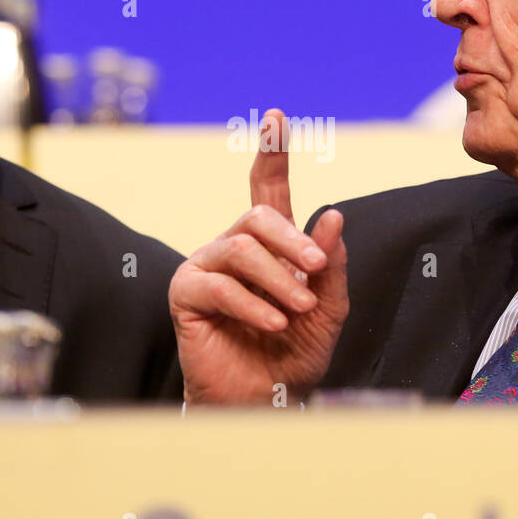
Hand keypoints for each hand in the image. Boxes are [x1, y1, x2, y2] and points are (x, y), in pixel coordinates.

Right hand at [169, 109, 348, 404]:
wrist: (264, 401)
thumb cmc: (293, 355)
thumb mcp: (328, 309)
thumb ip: (330, 264)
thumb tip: (332, 215)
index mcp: (269, 246)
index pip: (267, 189)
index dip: (271, 153)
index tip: (276, 117)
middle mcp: (233, 248)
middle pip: (257, 216)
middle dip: (292, 240)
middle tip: (315, 272)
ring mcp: (206, 268)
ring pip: (239, 247)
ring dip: (277, 279)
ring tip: (297, 309)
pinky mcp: (186, 295)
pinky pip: (218, 284)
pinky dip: (251, 304)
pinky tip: (273, 323)